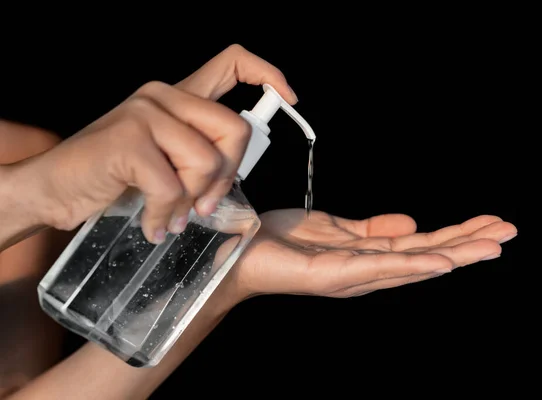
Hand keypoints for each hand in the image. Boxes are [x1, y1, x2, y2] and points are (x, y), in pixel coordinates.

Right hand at [19, 44, 296, 242]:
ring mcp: (144, 113)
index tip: (289, 98)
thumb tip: (235, 174)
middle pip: (234, 128)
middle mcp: (163, 96)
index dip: (268, 75)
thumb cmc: (113, 177)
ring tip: (171, 214)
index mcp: (177, 97)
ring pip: (207, 161)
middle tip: (206, 204)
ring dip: (192, 200)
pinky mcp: (128, 140)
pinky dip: (166, 215)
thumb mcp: (166, 161)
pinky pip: (173, 187)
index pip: (232, 63)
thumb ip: (200, 158)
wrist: (54, 189)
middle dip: (227, 176)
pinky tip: (153, 223)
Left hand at [225, 209, 516, 299]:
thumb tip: (412, 223)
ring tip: (491, 246)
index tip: (489, 223)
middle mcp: (366, 270)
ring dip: (453, 256)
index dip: (456, 235)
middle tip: (507, 232)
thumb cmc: (284, 241)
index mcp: (368, 256)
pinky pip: (377, 268)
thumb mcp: (337, 228)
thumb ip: (373, 229)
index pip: (421, 246)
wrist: (239, 251)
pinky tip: (440, 263)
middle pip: (425, 256)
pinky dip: (412, 266)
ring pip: (412, 265)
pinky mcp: (331, 274)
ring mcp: (351, 275)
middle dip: (467, 244)